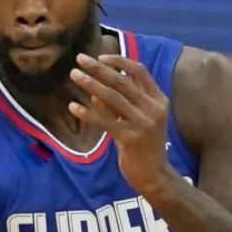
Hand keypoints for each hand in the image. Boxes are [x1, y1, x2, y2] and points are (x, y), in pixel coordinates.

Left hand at [68, 54, 172, 195]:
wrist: (154, 175)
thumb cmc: (144, 146)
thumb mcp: (136, 120)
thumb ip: (119, 105)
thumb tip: (95, 92)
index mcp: (158, 100)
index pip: (140, 71)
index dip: (119, 61)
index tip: (100, 57)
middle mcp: (153, 108)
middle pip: (122, 81)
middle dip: (98, 68)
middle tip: (79, 59)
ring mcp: (143, 123)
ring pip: (112, 98)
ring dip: (90, 84)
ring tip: (74, 75)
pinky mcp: (130, 138)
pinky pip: (104, 121)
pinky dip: (87, 112)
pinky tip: (73, 107)